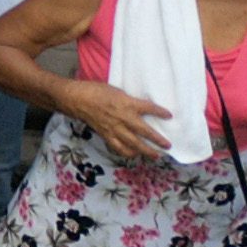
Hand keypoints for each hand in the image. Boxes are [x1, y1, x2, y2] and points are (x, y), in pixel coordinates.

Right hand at [53, 76, 175, 163]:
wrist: (76, 99)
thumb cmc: (96, 90)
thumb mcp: (117, 91)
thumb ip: (129, 100)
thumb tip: (138, 107)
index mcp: (127, 104)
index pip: (149, 108)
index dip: (160, 112)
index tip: (169, 115)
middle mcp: (123, 118)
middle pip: (145, 132)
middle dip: (157, 140)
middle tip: (168, 146)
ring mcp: (115, 128)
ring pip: (133, 143)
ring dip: (145, 151)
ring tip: (155, 156)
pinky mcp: (106, 135)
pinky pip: (118, 147)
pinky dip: (126, 152)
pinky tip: (132, 154)